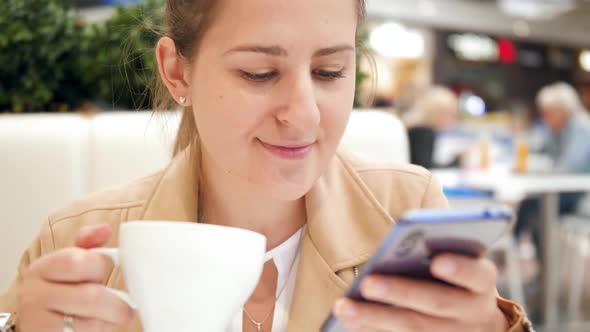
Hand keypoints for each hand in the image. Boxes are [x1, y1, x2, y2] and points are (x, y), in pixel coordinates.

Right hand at [17, 224, 133, 331]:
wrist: (40, 325)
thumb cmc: (59, 293)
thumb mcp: (68, 265)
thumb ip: (87, 244)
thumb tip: (105, 229)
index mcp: (42, 268)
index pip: (76, 261)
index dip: (98, 267)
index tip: (104, 274)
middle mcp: (34, 294)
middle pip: (90, 296)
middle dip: (114, 302)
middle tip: (123, 306)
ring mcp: (38, 321)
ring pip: (90, 321)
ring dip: (109, 320)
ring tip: (112, 317)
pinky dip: (99, 331)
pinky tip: (98, 326)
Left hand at [333, 254, 509, 331]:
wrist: (478, 325)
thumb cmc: (459, 281)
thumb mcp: (464, 264)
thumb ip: (441, 250)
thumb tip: (400, 239)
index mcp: (481, 283)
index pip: (477, 274)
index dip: (460, 269)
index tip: (438, 261)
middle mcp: (470, 312)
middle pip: (436, 302)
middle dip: (400, 292)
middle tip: (368, 283)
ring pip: (413, 328)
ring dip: (374, 317)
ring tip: (344, 306)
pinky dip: (371, 331)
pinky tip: (349, 322)